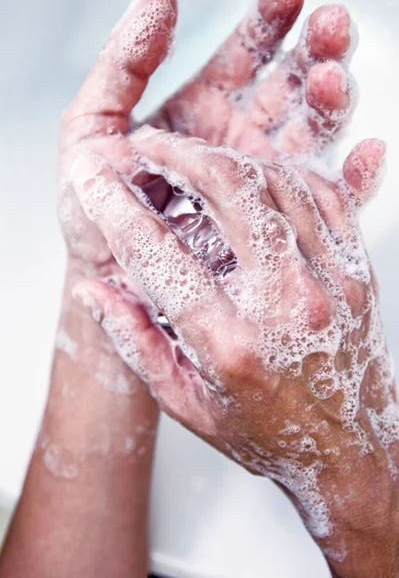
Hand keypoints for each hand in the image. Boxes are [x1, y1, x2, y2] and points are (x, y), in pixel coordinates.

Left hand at [59, 0, 354, 274]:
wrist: (106, 277)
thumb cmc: (93, 210)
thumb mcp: (91, 128)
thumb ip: (123, 63)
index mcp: (202, 112)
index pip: (247, 54)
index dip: (270, 18)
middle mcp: (237, 143)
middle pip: (289, 88)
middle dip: (313, 53)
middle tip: (331, 28)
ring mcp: (258, 185)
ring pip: (309, 137)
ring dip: (329, 106)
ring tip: (333, 82)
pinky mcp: (273, 229)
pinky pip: (319, 205)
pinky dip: (350, 183)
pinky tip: (364, 157)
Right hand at [71, 126, 398, 577]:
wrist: (349, 449)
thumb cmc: (269, 433)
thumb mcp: (188, 404)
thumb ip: (137, 343)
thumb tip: (94, 291)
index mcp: (234, 345)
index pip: (161, 256)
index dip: (118, 210)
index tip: (96, 182)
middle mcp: (288, 304)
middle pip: (228, 192)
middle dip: (179, 155)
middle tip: (148, 145)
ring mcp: (331, 281)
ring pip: (276, 181)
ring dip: (227, 158)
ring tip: (195, 155)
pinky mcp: (356, 270)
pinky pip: (323, 194)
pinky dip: (282, 173)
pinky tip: (255, 173)